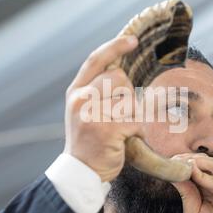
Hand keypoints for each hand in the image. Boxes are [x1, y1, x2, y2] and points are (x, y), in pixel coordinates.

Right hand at [63, 36, 142, 181]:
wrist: (81, 172)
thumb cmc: (89, 141)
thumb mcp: (83, 111)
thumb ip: (96, 90)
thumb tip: (120, 71)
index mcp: (75, 91)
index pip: (95, 60)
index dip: (115, 47)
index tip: (133, 40)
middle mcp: (80, 98)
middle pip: (119, 78)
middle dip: (126, 95)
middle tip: (117, 117)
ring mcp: (92, 113)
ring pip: (130, 100)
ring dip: (132, 116)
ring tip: (118, 131)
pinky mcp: (106, 129)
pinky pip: (136, 120)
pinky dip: (137, 132)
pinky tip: (124, 141)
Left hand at [171, 153, 212, 212]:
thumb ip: (186, 193)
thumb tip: (175, 174)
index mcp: (211, 188)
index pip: (199, 166)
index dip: (183, 161)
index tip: (168, 160)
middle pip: (206, 162)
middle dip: (188, 158)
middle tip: (173, 160)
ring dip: (196, 162)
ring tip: (181, 163)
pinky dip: (205, 176)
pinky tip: (192, 173)